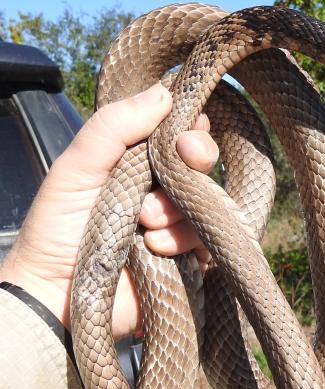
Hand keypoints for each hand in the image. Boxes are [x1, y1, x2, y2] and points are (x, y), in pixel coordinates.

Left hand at [0, 83, 218, 338]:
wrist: (54, 296)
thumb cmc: (56, 229)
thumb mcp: (76, 168)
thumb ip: (113, 127)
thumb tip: (164, 91)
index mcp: (134, 162)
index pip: (176, 132)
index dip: (188, 128)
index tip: (185, 132)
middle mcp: (158, 190)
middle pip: (200, 163)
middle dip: (195, 159)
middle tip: (187, 161)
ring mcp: (174, 225)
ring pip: (205, 202)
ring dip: (176, 209)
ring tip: (143, 224)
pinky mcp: (186, 261)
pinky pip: (207, 242)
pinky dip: (182, 241)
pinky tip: (154, 249)